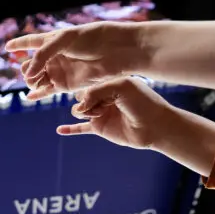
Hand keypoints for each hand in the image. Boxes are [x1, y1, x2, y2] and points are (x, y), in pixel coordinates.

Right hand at [6, 21, 144, 99]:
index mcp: (52, 40)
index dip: (18, 44)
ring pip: (37, 79)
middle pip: (31, 65)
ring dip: (32, 81)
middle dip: (27, 69)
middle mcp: (54, 56)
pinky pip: (47, 91)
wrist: (115, 52)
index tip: (7, 47)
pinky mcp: (66, 85)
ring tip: (37, 81)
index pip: (31, 42)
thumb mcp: (63, 40)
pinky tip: (31, 97)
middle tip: (33, 73)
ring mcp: (59, 71)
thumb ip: (43, 55)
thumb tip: (28, 75)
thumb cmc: (92, 40)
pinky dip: (38, 94)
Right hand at [57, 77, 176, 149]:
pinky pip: (81, 129)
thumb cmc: (142, 103)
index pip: (89, 83)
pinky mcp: (100, 128)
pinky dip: (70, 129)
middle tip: (100, 106)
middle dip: (86, 100)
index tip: (101, 94)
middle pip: (81, 96)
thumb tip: (79, 104)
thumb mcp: (121, 87)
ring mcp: (101, 113)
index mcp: (110, 83)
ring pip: (79, 111)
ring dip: (83, 112)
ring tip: (96, 114)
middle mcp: (104, 97)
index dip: (89, 88)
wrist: (155, 126)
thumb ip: (96, 91)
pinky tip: (60, 130)